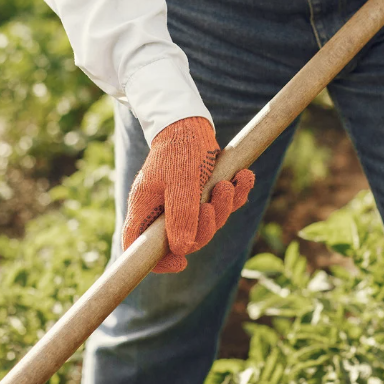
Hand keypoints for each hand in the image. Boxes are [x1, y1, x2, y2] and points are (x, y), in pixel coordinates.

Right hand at [122, 116, 254, 272]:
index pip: (138, 245)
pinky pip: (222, 206)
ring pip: (207, 223)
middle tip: (213, 203)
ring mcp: (183, 203)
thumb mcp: (181, 182)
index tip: (180, 263)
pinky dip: (236, 194)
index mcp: (146, 208)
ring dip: (224, 206)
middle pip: (183, 239)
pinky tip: (244, 177)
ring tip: (229, 184)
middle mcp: (162, 210)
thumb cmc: (179, 148)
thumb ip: (181, 215)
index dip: (157, 262)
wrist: (190, 121)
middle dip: (206, 226)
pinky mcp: (203, 193)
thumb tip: (182, 250)